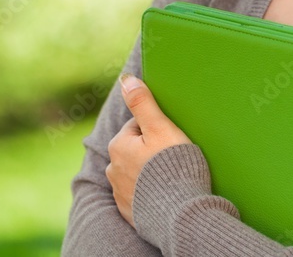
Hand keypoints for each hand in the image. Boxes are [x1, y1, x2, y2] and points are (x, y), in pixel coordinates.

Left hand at [106, 73, 192, 225]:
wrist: (179, 212)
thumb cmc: (173, 165)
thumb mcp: (160, 127)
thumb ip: (143, 103)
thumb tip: (125, 79)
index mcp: (118, 146)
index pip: (138, 126)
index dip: (158, 129)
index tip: (172, 138)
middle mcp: (112, 169)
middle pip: (135, 149)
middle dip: (151, 150)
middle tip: (174, 156)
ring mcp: (120, 192)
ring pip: (136, 172)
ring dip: (149, 172)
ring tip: (172, 176)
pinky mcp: (129, 211)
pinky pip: (139, 194)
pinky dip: (150, 191)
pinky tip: (166, 192)